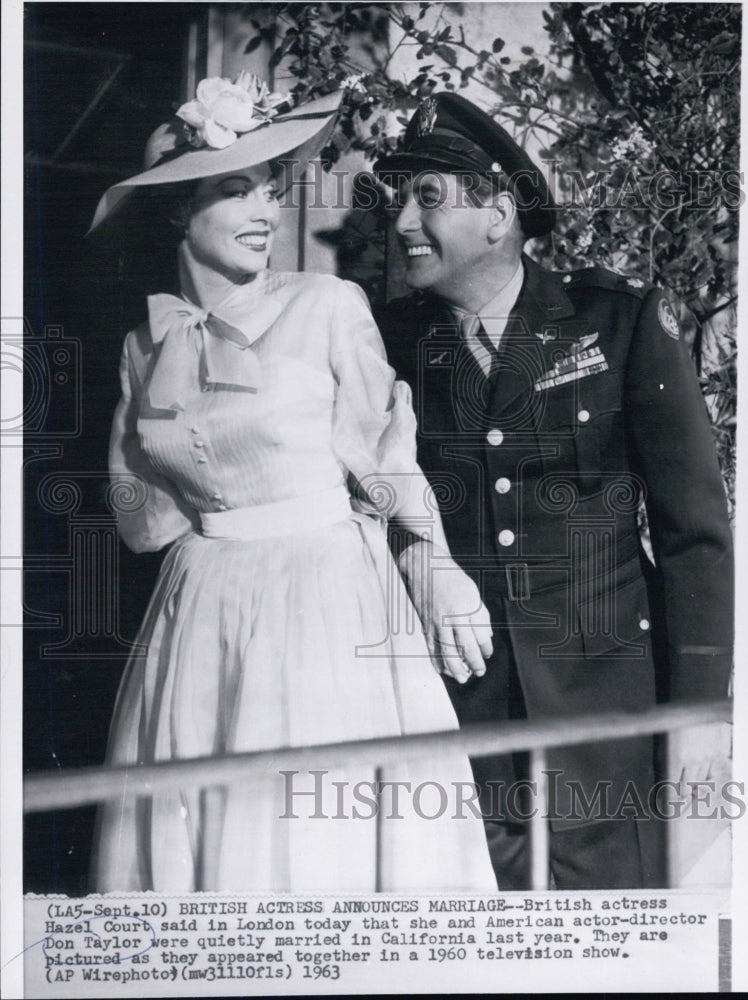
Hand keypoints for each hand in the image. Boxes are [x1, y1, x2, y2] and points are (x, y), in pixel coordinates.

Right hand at [398, 540, 492, 682]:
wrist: (426, 567)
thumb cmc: (451, 579)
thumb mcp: (472, 593)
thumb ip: (480, 616)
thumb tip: (485, 637)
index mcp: (468, 607)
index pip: (481, 636)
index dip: (486, 649)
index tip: (487, 655)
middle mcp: (453, 616)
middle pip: (466, 647)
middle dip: (474, 663)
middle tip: (479, 672)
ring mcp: (437, 621)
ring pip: (447, 651)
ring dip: (456, 668)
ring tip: (462, 677)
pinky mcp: (425, 624)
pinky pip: (431, 647)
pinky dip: (436, 661)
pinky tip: (442, 670)